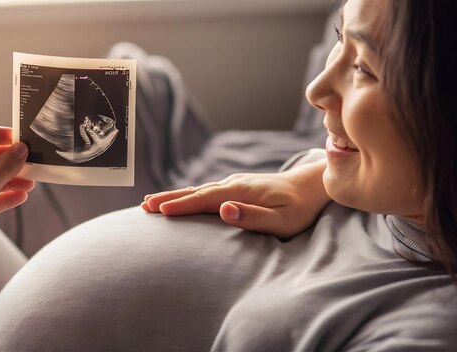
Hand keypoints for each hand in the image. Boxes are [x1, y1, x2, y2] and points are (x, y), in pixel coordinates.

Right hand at [142, 159, 329, 238]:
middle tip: (144, 206)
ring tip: (152, 202)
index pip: (204, 199)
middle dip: (169, 198)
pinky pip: (206, 191)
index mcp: (240, 191)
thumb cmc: (300, 208)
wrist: (312, 185)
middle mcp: (233, 184)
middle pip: (195, 192)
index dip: (181, 206)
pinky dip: (188, 195)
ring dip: (174, 196)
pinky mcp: (237, 186)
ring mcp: (234, 183)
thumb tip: (223, 209)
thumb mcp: (282, 219)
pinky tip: (181, 200)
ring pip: (198, 190)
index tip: (159, 211)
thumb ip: (253, 215)